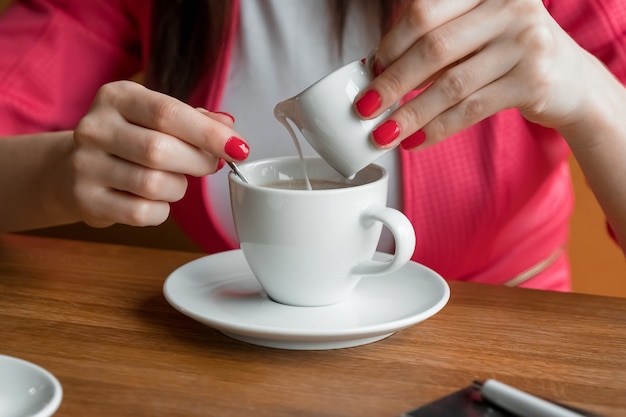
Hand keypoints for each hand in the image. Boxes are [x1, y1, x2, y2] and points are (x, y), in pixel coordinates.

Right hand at [70, 80, 248, 226]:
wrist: (71, 169)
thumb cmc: (128, 139)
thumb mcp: (155, 117)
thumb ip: (194, 120)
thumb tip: (229, 127)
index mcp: (117, 97)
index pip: (168, 112)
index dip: (209, 134)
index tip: (239, 148)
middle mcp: (95, 128)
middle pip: (160, 150)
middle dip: (198, 162)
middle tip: (210, 165)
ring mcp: (86, 165)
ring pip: (154, 184)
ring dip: (178, 188)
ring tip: (174, 180)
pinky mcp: (87, 200)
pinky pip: (142, 213)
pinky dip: (161, 210)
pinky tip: (155, 200)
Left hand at [355, 0, 597, 149]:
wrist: (572, 80)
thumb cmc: (509, 54)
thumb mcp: (476, 34)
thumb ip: (437, 42)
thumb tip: (379, 71)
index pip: (424, 11)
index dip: (391, 43)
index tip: (371, 69)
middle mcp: (509, 7)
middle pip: (434, 47)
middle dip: (392, 81)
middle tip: (365, 106)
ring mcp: (526, 42)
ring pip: (451, 84)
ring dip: (410, 114)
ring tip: (383, 133)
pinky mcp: (534, 81)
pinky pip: (471, 110)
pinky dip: (437, 129)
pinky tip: (414, 141)